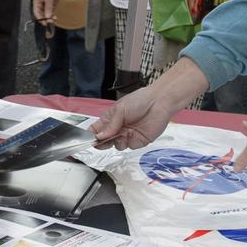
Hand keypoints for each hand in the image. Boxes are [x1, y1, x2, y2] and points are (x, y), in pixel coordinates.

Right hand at [33, 0, 61, 25]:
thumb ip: (48, 7)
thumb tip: (47, 17)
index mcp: (37, 2)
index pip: (36, 12)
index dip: (39, 18)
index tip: (44, 22)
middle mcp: (40, 6)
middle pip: (41, 15)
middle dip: (45, 20)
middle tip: (50, 22)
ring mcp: (45, 7)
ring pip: (46, 16)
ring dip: (49, 19)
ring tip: (54, 20)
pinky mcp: (50, 8)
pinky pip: (50, 15)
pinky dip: (52, 17)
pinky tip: (55, 18)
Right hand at [92, 58, 207, 148]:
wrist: (159, 103)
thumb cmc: (139, 100)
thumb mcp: (120, 109)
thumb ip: (110, 124)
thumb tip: (99, 136)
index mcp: (111, 118)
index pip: (97, 129)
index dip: (91, 135)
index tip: (87, 139)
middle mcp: (118, 128)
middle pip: (105, 140)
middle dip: (101, 142)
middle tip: (100, 142)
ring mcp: (128, 135)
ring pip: (116, 145)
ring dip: (116, 141)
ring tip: (121, 133)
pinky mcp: (138, 141)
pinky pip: (129, 146)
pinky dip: (128, 142)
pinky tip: (131, 134)